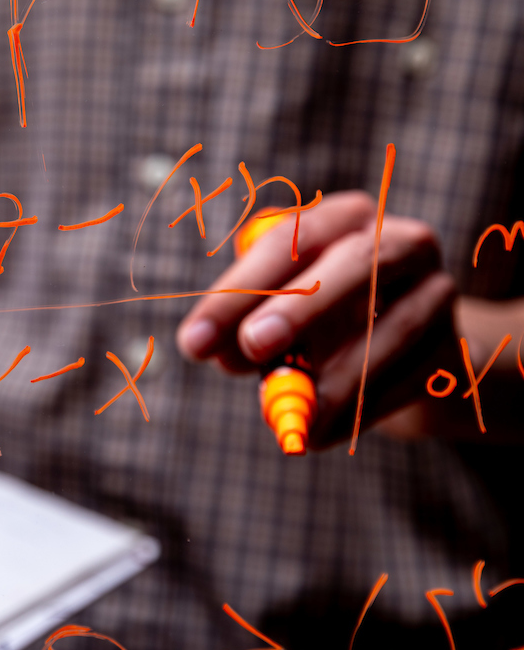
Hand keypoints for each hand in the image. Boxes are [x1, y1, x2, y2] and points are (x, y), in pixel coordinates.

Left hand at [175, 191, 460, 448]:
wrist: (405, 357)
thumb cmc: (318, 323)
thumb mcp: (274, 315)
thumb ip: (243, 324)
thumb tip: (213, 350)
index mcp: (343, 218)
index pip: (290, 240)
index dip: (238, 290)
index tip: (195, 341)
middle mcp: (400, 241)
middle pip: (357, 264)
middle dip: (299, 307)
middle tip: (250, 347)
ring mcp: (438, 293)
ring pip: (392, 331)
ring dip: (332, 379)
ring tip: (288, 417)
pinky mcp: (453, 349)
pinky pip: (409, 381)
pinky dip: (359, 411)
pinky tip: (320, 431)